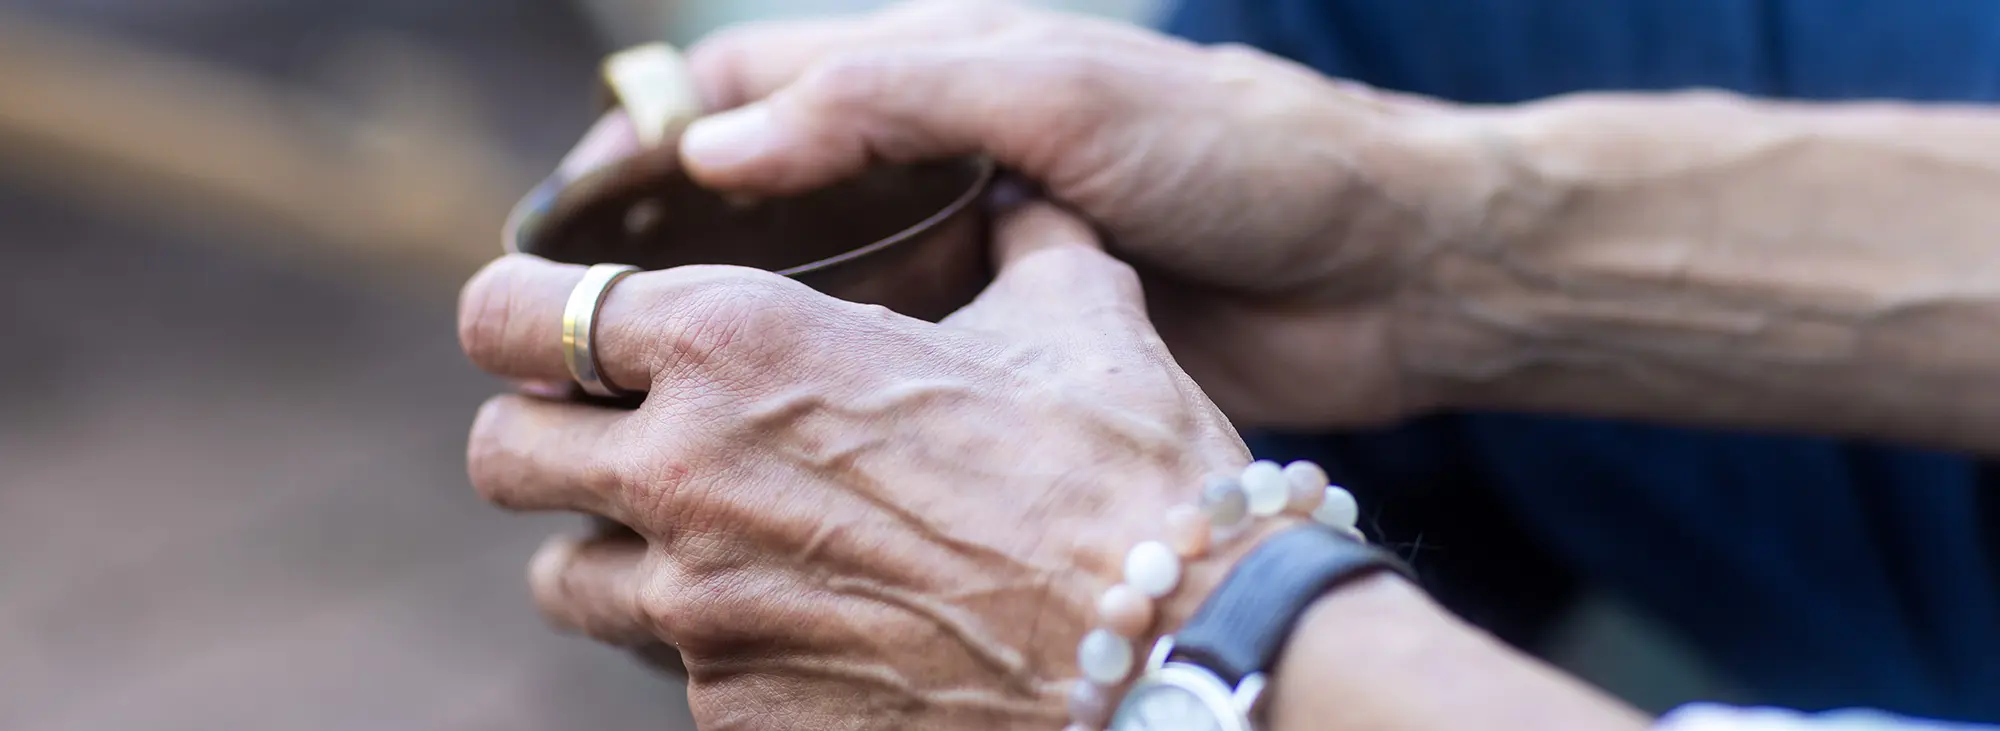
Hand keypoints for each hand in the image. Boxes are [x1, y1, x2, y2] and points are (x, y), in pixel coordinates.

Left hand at [459, 203, 1270, 727]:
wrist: (1173, 651)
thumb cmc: (1123, 470)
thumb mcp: (1073, 313)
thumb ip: (1013, 243)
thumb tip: (1023, 206)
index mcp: (737, 346)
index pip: (511, 316)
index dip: (522, 317)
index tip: (557, 332)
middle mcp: (685, 478)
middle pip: (502, 454)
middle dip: (548, 439)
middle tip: (626, 438)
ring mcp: (702, 616)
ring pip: (565, 581)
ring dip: (618, 552)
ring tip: (713, 541)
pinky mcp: (739, 718)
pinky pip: (673, 677)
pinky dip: (716, 646)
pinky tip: (808, 622)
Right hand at [673, 0, 1512, 427]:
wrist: (1383, 269)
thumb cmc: (1239, 152)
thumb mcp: (1060, 95)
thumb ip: (894, 101)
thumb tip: (719, 148)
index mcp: (938, 72)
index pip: (750, 83)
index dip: (650, 136)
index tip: (568, 216)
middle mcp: (937, 163)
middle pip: (762, 196)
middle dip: (671, 252)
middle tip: (593, 334)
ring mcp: (972, 260)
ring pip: (817, 292)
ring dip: (740, 335)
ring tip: (659, 404)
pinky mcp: (1011, 349)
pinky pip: (893, 368)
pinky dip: (829, 395)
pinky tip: (781, 444)